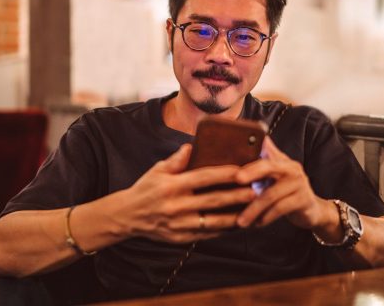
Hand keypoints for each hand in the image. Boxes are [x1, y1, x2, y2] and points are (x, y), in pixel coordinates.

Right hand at [115, 144, 257, 243]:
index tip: (242, 170)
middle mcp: (176, 206)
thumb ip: (177, 160)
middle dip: (236, 196)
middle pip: (213, 200)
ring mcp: (179, 224)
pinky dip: (223, 229)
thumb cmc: (146, 189)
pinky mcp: (181, 238)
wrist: (128, 216)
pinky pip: (207, 234)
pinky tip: (236, 223)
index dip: (224, 174)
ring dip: (235, 216)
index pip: (203, 177)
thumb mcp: (157, 170)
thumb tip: (192, 145)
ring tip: (252, 210)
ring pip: (213, 221)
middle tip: (256, 191)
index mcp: (171, 186)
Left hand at [234, 137, 332, 229]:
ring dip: (253, 209)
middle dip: (250, 173)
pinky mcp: (303, 200)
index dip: (250, 159)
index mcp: (283, 161)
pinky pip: (280, 208)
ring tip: (241, 221)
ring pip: (271, 194)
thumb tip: (249, 146)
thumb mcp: (277, 176)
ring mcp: (299, 183)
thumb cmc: (288, 192)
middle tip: (235, 184)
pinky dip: (266, 217)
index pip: (264, 155)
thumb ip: (265, 163)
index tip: (235, 172)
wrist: (313, 210)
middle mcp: (292, 168)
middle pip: (268, 167)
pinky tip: (257, 223)